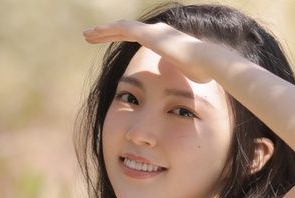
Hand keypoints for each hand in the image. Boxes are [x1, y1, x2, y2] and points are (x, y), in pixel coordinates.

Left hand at [82, 20, 213, 83]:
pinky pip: (122, 29)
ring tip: (87, 34)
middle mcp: (157, 32)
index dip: (120, 38)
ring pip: (121, 28)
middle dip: (108, 33)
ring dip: (103, 31)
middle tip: (91, 36)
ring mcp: (153, 31)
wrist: (207, 63)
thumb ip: (179, 71)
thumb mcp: (187, 73)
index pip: (137, 37)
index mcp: (164, 40)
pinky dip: (108, 30)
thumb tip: (180, 73)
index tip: (108, 41)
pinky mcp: (148, 34)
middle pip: (126, 30)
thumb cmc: (201, 71)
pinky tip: (95, 33)